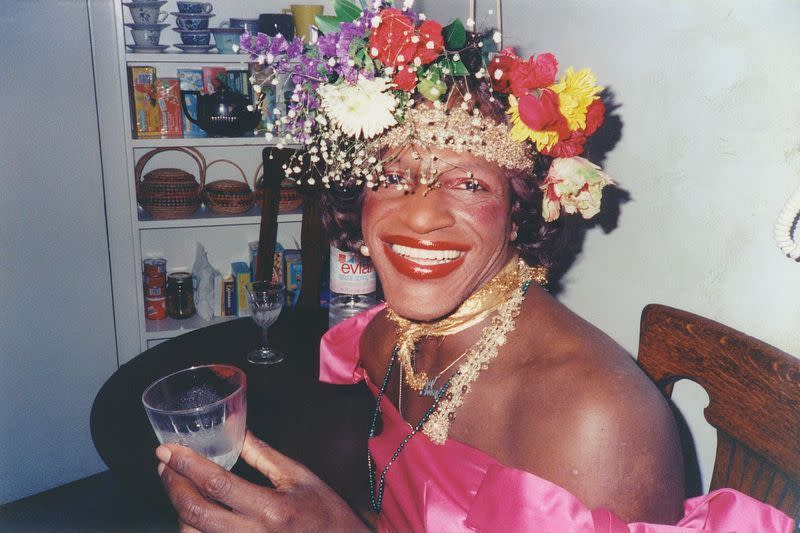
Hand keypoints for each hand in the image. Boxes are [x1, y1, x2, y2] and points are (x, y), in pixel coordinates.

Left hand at [156, 430, 369, 532]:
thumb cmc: (325, 513)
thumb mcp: (298, 477)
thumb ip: (263, 455)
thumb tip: (236, 431)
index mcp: (270, 509)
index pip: (217, 484)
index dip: (187, 465)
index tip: (168, 450)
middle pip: (195, 513)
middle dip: (173, 486)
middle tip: (165, 466)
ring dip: (180, 511)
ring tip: (179, 487)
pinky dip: (194, 530)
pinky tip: (195, 513)